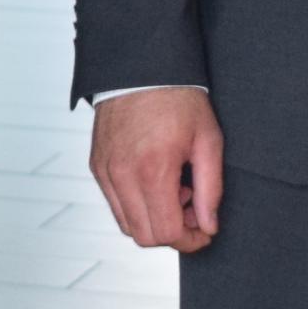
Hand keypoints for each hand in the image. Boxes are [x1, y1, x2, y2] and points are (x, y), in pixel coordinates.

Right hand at [90, 88, 223, 252]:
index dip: (190, 240)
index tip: (204, 230)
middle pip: (144, 236)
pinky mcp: (96, 166)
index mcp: (152, 169)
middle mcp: (121, 174)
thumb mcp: (208, 141)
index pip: (166, 233)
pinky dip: (136, 204)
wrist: (142, 68)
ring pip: (127, 224)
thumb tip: (208, 225)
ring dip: (152, 219)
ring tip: (173, 190)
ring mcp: (104, 171)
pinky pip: (115, 204)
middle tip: (191, 209)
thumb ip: (210, 190)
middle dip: (172, 232)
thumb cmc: (177, 98)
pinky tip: (154, 180)